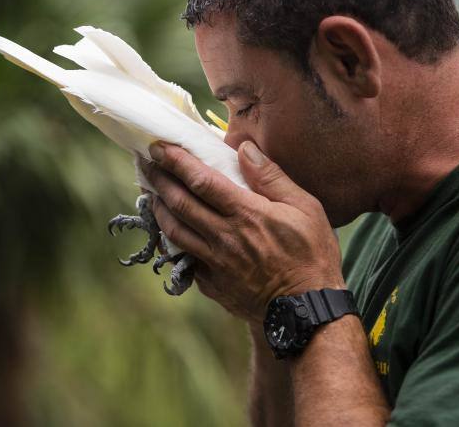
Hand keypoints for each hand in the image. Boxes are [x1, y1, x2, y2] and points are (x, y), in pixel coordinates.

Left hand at [140, 140, 344, 322]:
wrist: (307, 311)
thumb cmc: (312, 255)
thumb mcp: (305, 208)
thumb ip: (272, 177)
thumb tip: (245, 148)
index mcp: (246, 214)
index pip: (201, 181)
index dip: (176, 161)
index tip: (159, 147)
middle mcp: (224, 237)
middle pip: (179, 203)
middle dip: (159, 180)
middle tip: (147, 163)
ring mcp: (215, 263)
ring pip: (174, 231)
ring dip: (158, 209)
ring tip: (151, 193)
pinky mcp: (212, 285)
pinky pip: (183, 259)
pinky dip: (171, 241)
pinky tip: (169, 231)